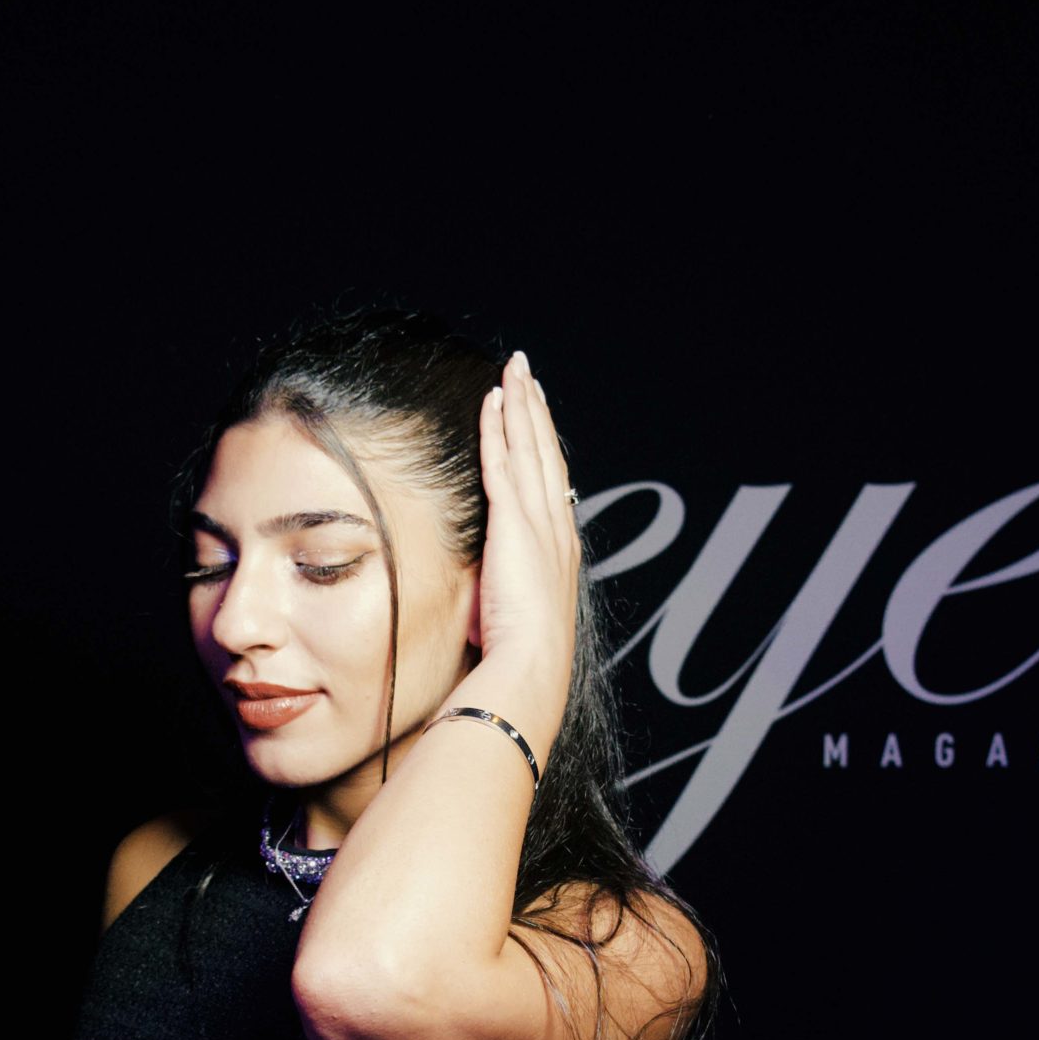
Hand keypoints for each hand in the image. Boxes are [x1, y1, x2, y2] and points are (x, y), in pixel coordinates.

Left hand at [473, 349, 580, 709]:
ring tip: (515, 370)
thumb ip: (500, 590)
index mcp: (558, 551)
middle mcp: (555, 529)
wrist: (529, 668)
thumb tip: (480, 593)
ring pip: (528, 448)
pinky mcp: (513, 523)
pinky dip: (499, 427)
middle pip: (545, 454)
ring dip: (521, 405)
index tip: (535, 417)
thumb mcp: (512, 615)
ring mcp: (538, 523)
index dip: (543, 446)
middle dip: (536, 410)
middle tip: (528, 374)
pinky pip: (503, 462)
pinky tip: (493, 399)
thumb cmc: (519, 659)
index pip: (549, 485)